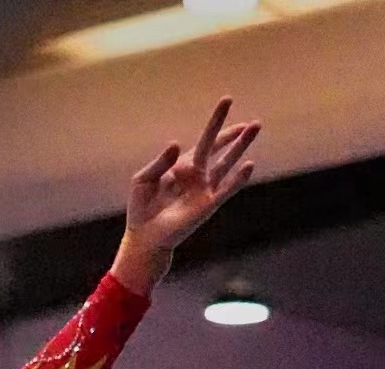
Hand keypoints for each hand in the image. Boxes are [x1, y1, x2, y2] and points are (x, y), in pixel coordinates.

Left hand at [113, 99, 260, 291]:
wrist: (144, 237)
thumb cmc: (141, 209)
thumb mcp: (144, 180)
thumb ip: (160, 162)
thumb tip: (177, 144)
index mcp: (183, 166)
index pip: (204, 141)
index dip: (216, 123)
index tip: (228, 101)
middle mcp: (197, 175)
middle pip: (220, 149)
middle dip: (234, 134)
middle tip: (253, 122)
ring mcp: (204, 189)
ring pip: (227, 164)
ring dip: (241, 147)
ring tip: (256, 128)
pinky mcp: (207, 205)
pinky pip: (226, 189)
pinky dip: (237, 178)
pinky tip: (249, 165)